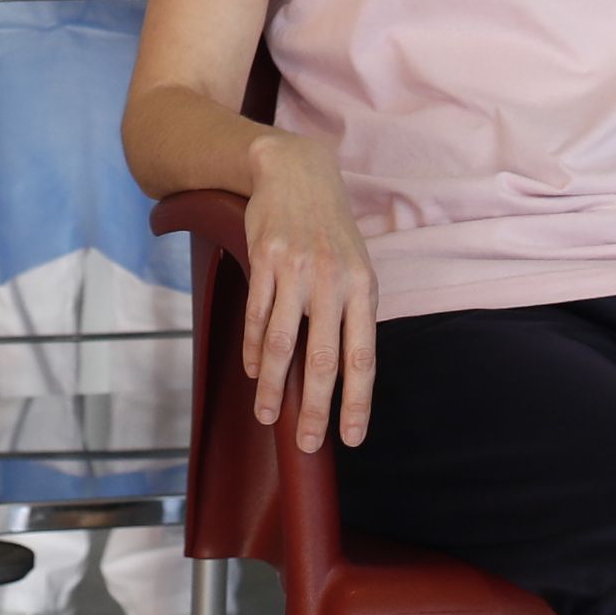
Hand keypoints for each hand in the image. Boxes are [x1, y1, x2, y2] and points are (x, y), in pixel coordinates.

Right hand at [239, 133, 377, 451]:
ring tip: (267, 416)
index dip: (357, 401)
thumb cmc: (330, 230)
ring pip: (281, 343)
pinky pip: (256, 316)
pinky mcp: (263, 260)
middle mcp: (332, 281)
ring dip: (272, 387)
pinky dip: (253, 350)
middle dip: (314, 408)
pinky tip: (252, 373)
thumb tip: (345, 374)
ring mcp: (295, 271)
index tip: (351, 437)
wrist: (296, 171)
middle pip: (322, 359)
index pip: (363, 357)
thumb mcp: (355, 266)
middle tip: (307, 443)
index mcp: (363, 288)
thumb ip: (350, 313)